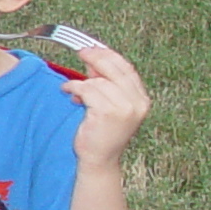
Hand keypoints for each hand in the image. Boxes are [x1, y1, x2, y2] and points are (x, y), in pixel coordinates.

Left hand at [60, 42, 150, 167]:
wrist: (99, 161)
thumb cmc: (102, 135)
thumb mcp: (109, 106)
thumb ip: (106, 84)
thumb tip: (93, 61)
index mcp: (141, 100)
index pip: (127, 69)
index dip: (110, 56)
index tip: (94, 48)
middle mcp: (137, 103)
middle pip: (115, 69)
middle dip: (96, 57)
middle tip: (81, 52)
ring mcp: (124, 108)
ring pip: (98, 81)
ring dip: (81, 82)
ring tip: (72, 89)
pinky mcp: (107, 113)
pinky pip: (87, 90)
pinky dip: (74, 88)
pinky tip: (69, 94)